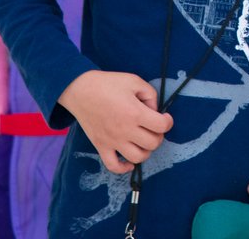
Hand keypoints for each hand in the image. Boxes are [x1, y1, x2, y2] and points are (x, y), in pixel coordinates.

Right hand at [58, 70, 173, 173]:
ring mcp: (112, 141)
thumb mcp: (134, 81)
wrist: (80, 90)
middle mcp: (125, 130)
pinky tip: (129, 160)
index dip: (168, 121)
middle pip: (153, 143)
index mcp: (135, 113)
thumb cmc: (108, 83)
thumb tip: (155, 111)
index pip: (162, 126)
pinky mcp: (101, 146)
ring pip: (137, 158)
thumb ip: (150, 95)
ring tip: (142, 140)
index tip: (164, 117)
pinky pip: (113, 166)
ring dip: (145, 151)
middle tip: (153, 127)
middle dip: (158, 135)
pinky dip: (124, 167)